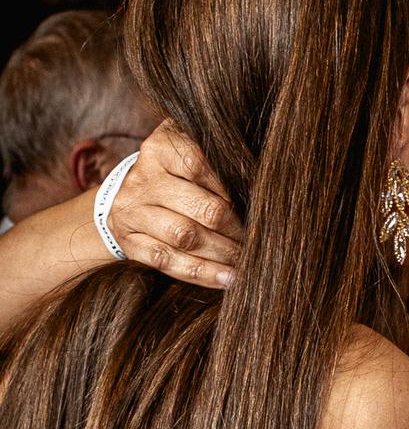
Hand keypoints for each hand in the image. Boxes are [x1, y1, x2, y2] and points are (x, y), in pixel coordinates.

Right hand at [109, 121, 241, 287]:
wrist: (130, 195)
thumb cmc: (176, 174)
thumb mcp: (190, 152)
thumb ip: (217, 162)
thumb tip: (258, 187)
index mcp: (160, 148)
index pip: (199, 165)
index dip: (230, 187)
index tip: (253, 201)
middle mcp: (142, 178)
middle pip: (200, 207)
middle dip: (234, 228)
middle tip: (255, 240)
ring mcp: (132, 211)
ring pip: (184, 237)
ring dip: (222, 253)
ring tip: (246, 261)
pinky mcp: (129, 241)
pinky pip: (168, 262)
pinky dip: (203, 273)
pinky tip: (227, 279)